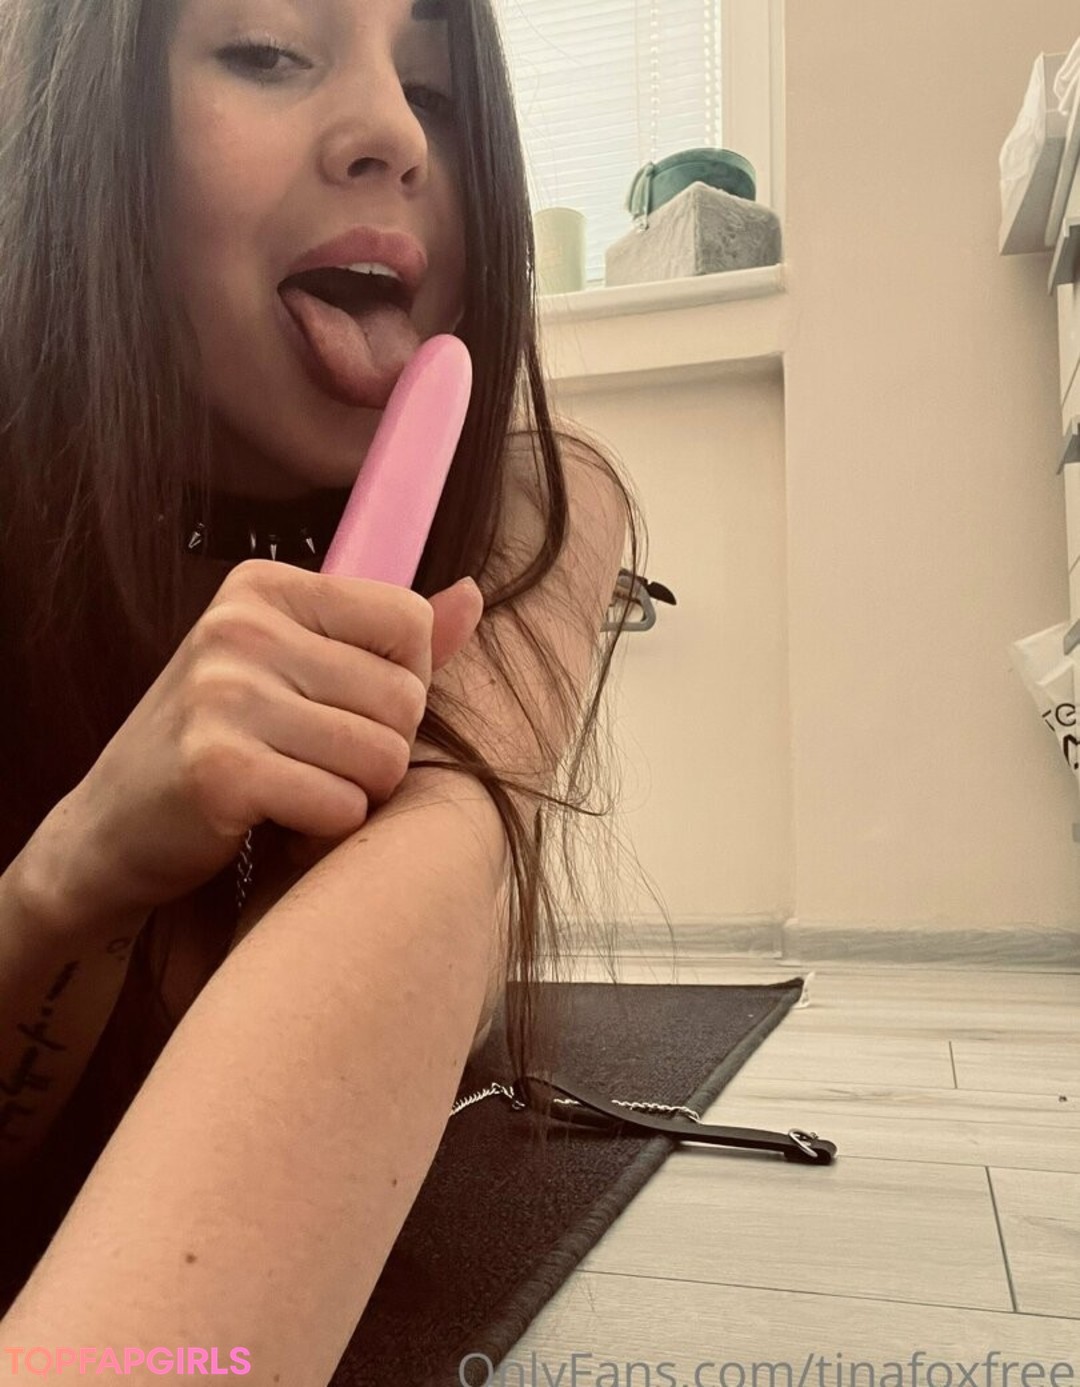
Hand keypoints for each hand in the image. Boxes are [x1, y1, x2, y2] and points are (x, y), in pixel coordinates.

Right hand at [44, 562, 483, 925]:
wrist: (108, 831)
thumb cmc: (218, 745)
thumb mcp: (293, 669)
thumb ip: (386, 638)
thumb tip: (474, 595)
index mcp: (263, 588)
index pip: (406, 619)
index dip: (405, 679)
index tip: (352, 707)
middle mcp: (239, 628)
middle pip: (404, 697)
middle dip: (382, 748)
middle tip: (319, 763)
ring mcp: (224, 696)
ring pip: (384, 758)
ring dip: (355, 794)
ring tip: (298, 789)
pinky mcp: (221, 771)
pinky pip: (343, 808)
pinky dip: (323, 831)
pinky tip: (277, 822)